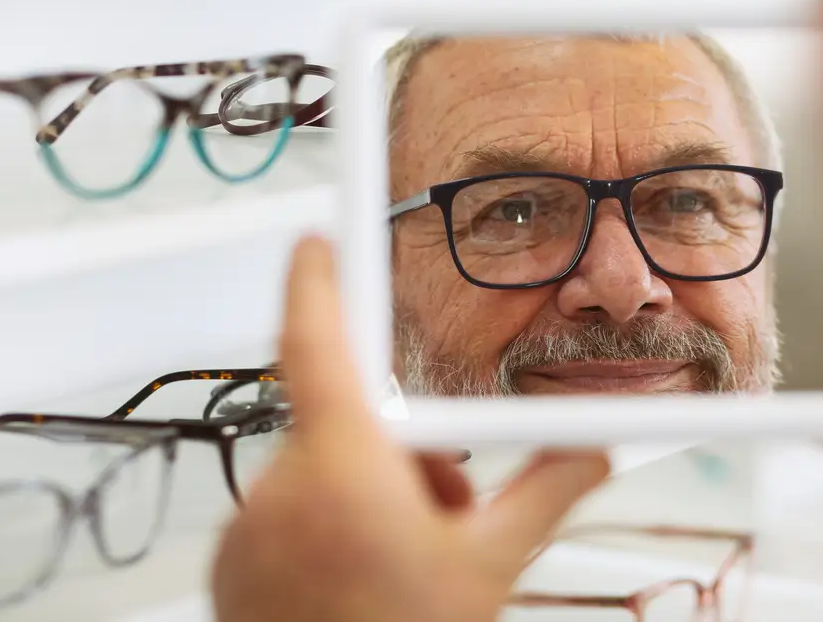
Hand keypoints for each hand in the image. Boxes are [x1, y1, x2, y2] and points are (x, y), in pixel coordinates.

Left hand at [211, 236, 610, 621]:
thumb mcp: (488, 568)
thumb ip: (544, 492)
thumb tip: (591, 449)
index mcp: (343, 470)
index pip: (316, 342)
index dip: (316, 280)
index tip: (315, 241)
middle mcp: (279, 490)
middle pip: (343, 426)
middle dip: (396, 457)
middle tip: (438, 513)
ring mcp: (247, 533)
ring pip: (318, 476)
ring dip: (363, 499)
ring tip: (399, 564)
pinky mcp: (231, 568)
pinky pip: (285, 517)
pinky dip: (325, 531)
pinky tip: (357, 582)